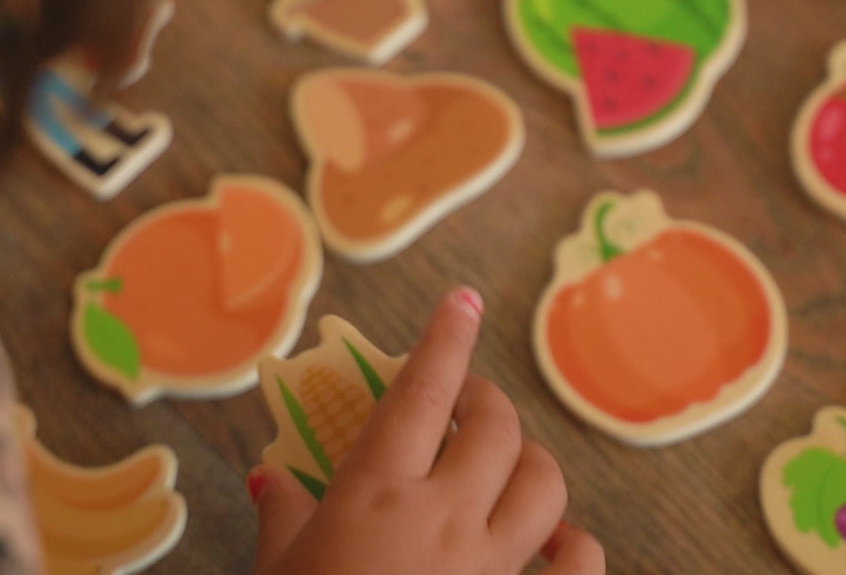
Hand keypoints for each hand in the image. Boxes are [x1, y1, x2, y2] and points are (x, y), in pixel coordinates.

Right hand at [248, 288, 603, 574]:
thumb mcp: (279, 568)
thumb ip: (280, 512)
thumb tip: (268, 476)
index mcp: (378, 491)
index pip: (423, 390)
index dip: (445, 336)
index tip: (464, 298)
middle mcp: (445, 517)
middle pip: (493, 425)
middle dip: (485, 398)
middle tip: (465, 401)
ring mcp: (491, 569)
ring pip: (544, 484)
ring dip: (529, 458)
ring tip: (504, 459)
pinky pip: (577, 569)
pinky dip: (576, 546)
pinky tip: (560, 540)